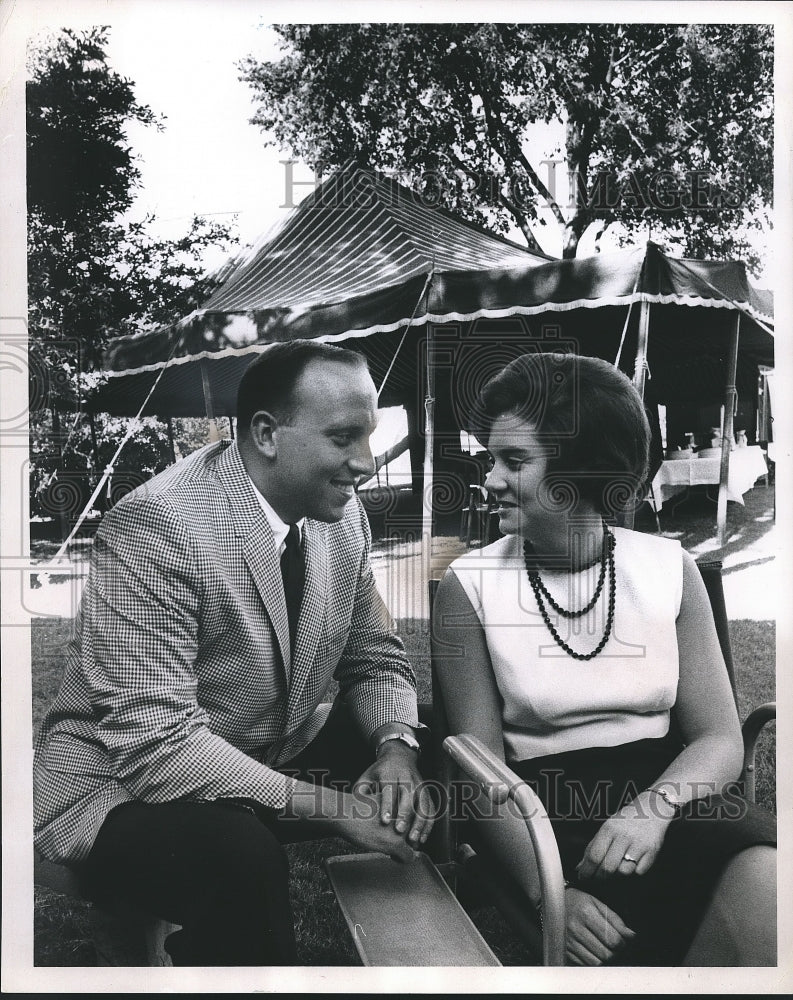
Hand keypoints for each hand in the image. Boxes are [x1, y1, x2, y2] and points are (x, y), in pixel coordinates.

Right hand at [285, 779, 417, 862]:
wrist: (346, 813)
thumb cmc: (361, 808)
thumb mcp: (383, 801)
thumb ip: (396, 809)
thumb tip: (407, 827)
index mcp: (406, 801)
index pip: (418, 818)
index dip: (409, 826)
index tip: (399, 831)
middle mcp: (408, 814)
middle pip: (417, 831)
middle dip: (408, 838)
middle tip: (394, 841)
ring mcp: (403, 828)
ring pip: (414, 844)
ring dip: (405, 849)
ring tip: (392, 848)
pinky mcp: (396, 842)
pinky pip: (408, 856)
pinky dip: (402, 859)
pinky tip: (391, 856)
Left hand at [356, 743, 434, 847]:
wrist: (399, 756)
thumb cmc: (380, 772)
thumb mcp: (367, 776)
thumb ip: (361, 791)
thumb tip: (355, 809)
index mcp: (390, 773)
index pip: (390, 789)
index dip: (387, 805)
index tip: (385, 821)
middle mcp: (407, 777)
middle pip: (409, 795)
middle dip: (405, 814)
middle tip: (400, 831)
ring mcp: (419, 783)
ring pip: (423, 802)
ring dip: (420, 822)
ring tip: (413, 839)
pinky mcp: (426, 791)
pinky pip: (431, 807)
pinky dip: (428, 823)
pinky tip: (423, 837)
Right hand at [564, 887, 635, 965]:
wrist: (552, 903)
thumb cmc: (578, 901)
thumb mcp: (597, 903)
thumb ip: (615, 920)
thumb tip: (632, 936)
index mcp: (586, 913)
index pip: (613, 939)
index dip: (623, 943)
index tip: (623, 941)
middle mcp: (576, 928)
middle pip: (606, 954)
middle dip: (615, 953)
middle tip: (615, 946)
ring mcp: (569, 941)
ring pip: (596, 962)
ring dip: (605, 958)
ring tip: (605, 948)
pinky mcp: (565, 950)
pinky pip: (584, 964)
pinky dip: (593, 961)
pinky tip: (593, 951)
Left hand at [575, 794, 671, 879]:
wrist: (653, 809)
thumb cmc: (627, 820)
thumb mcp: (608, 827)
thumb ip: (593, 846)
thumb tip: (581, 867)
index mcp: (609, 828)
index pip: (594, 856)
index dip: (587, 871)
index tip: (583, 878)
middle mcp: (624, 836)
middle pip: (608, 867)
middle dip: (600, 877)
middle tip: (597, 879)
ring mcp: (639, 844)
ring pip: (623, 872)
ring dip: (617, 875)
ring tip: (616, 867)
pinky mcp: (652, 852)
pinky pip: (638, 872)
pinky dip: (633, 871)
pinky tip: (631, 863)